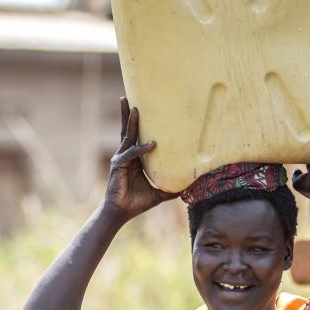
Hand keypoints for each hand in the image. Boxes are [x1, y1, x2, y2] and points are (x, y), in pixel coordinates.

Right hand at [103, 97, 178, 220]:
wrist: (122, 212)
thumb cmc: (137, 202)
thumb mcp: (159, 193)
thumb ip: (172, 187)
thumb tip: (190, 187)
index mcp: (135, 158)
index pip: (137, 136)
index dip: (139, 123)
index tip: (144, 108)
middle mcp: (127, 155)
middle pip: (129, 130)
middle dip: (129, 114)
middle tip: (129, 97)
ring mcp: (122, 159)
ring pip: (127, 136)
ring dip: (131, 121)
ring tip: (134, 107)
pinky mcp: (119, 165)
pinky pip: (132, 153)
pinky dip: (141, 149)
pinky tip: (152, 144)